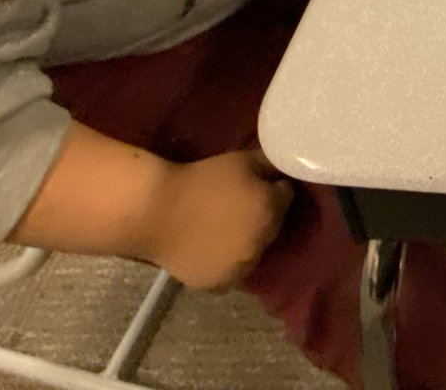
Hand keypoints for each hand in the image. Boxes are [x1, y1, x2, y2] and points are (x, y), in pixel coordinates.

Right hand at [144, 151, 292, 290]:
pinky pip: (231, 271)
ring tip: (222, 227)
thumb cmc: (201, 180)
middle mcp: (262, 243)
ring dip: (245, 240)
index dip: (272, 187)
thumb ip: (270, 165)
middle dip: (260, 214)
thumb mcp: (242, 160)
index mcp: (271, 211)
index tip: (257, 183)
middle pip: (271, 225)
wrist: (158, 212)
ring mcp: (241, 268)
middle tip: (236, 204)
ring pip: (252, 251)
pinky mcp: (219, 285)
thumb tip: (285, 171)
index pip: (286, 196)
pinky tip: (210, 247)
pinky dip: (226, 261)